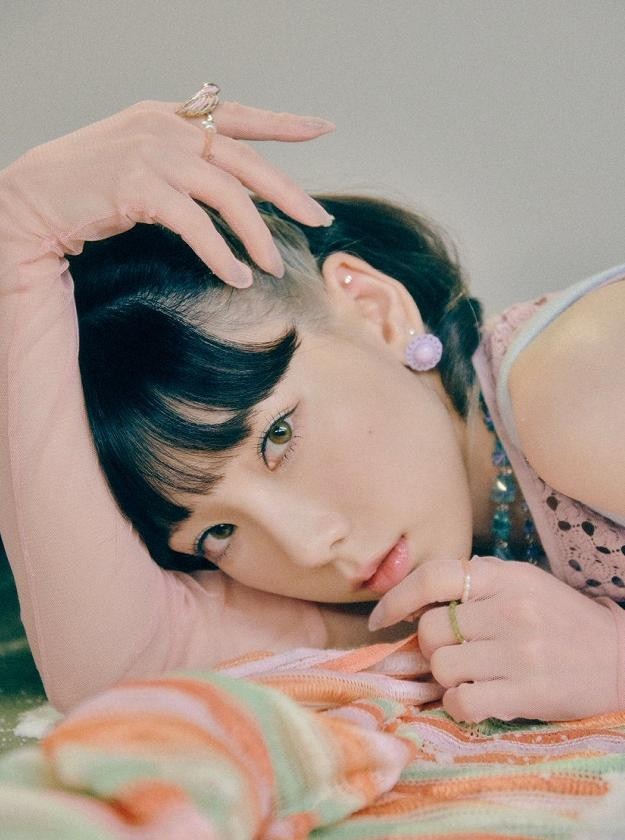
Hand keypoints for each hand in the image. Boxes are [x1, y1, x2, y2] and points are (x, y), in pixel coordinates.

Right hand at [0, 99, 334, 285]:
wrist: (34, 196)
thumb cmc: (89, 184)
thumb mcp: (141, 158)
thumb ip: (182, 161)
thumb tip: (229, 186)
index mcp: (171, 115)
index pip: (239, 115)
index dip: (284, 122)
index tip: (323, 128)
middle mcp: (166, 127)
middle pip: (245, 160)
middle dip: (287, 193)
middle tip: (317, 220)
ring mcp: (153, 153)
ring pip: (227, 195)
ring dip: (256, 235)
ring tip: (272, 266)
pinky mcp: (139, 186)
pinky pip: (196, 225)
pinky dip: (220, 254)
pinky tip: (236, 276)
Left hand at [368, 555, 618, 722]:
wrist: (621, 658)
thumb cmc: (560, 618)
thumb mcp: (522, 582)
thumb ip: (472, 583)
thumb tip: (410, 602)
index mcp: (505, 577)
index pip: (433, 576)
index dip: (397, 597)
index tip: (381, 618)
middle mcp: (510, 610)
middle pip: (429, 630)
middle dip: (430, 646)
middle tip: (452, 652)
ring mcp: (519, 652)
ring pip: (440, 667)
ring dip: (446, 676)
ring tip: (473, 673)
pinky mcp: (527, 693)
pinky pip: (461, 701)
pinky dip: (460, 704)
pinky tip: (479, 697)